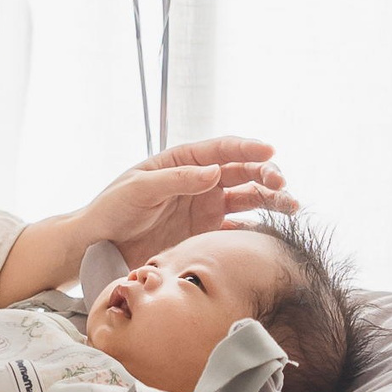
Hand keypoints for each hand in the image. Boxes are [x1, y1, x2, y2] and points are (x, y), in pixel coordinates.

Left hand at [77, 136, 294, 267]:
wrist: (100, 244)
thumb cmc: (113, 208)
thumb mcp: (140, 189)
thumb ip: (177, 180)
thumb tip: (215, 172)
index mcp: (183, 161)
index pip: (222, 150)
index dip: (247, 148)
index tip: (269, 149)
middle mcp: (200, 181)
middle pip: (242, 171)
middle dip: (266, 173)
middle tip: (281, 183)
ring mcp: (205, 207)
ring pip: (248, 198)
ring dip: (271, 199)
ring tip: (292, 206)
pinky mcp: (206, 233)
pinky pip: (238, 228)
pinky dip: (257, 229)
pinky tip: (274, 231)